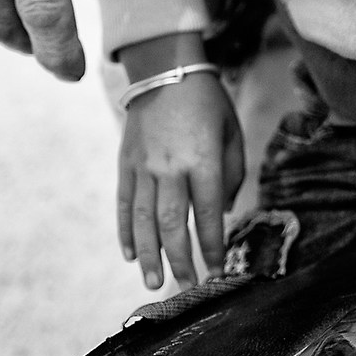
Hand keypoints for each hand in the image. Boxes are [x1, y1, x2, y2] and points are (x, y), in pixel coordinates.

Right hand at [118, 72, 244, 289]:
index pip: (207, 214)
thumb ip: (230, 174)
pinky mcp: (126, 162)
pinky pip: (125, 203)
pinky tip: (128, 254)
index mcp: (202, 159)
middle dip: (181, 260)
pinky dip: (125, 230)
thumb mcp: (231, 132)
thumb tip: (220, 212)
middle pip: (173, 224)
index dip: (212, 246)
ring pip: (144, 219)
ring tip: (152, 282)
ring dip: (148, 255)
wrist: (165, 67)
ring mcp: (144, 165)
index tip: (217, 271)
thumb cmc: (207, 102)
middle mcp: (171, 166)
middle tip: (186, 287)